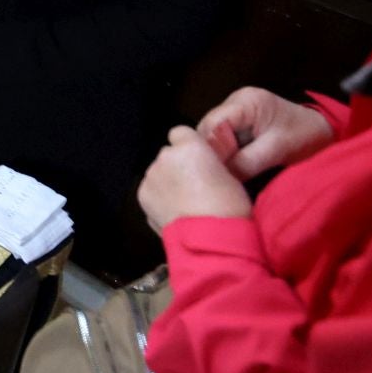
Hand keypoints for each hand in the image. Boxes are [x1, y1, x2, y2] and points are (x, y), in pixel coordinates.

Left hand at [138, 127, 253, 232]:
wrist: (211, 239)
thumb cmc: (229, 207)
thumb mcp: (229, 175)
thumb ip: (208, 163)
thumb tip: (203, 166)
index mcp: (190, 146)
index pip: (180, 133)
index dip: (188, 147)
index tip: (197, 161)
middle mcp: (165, 155)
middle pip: (168, 154)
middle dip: (177, 166)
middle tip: (193, 187)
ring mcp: (151, 176)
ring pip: (158, 174)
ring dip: (167, 183)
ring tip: (184, 204)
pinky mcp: (142, 196)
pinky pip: (151, 192)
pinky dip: (159, 199)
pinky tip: (174, 213)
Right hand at [196, 86, 334, 179]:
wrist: (324, 132)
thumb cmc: (305, 136)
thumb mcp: (277, 149)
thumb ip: (246, 161)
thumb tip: (219, 177)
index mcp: (244, 101)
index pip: (212, 124)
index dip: (211, 149)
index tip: (217, 173)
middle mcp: (233, 103)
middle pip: (207, 130)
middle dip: (210, 154)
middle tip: (216, 177)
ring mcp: (235, 112)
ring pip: (212, 136)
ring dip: (217, 156)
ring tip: (222, 176)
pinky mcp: (238, 124)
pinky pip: (222, 140)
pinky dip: (224, 156)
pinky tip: (228, 169)